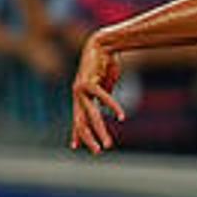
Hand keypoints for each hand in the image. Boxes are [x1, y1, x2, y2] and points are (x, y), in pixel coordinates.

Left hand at [70, 37, 125, 152]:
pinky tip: (121, 117)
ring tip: (107, 145)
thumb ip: (103, 97)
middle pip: (81, 122)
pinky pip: (103, 98)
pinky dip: (113, 107)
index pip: (77, 119)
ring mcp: (81, 89)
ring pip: (91, 115)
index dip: (77, 133)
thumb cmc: (105, 63)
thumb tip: (105, 108)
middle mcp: (77, 95)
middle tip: (97, 152)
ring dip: (100, 131)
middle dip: (89, 138)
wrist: (103, 44)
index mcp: (80, 97)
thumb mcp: (105, 84)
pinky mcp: (90, 81)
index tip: (76, 146)